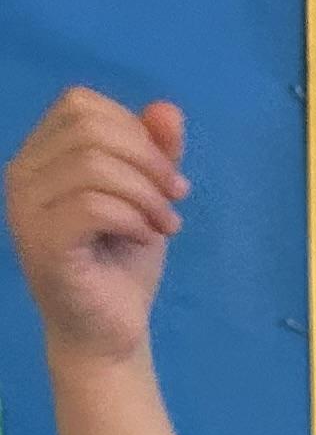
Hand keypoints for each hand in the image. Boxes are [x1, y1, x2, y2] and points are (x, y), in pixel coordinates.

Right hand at [8, 90, 186, 364]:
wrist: (110, 329)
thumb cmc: (122, 261)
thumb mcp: (148, 197)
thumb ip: (156, 153)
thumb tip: (168, 109)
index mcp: (42, 154)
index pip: (81, 105)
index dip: (135, 131)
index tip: (168, 175)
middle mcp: (23, 173)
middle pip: (89, 128)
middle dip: (147, 161)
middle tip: (174, 200)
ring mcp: (25, 207)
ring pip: (92, 166)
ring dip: (146, 194)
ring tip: (166, 225)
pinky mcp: (42, 242)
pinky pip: (91, 206)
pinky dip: (133, 218)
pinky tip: (146, 237)